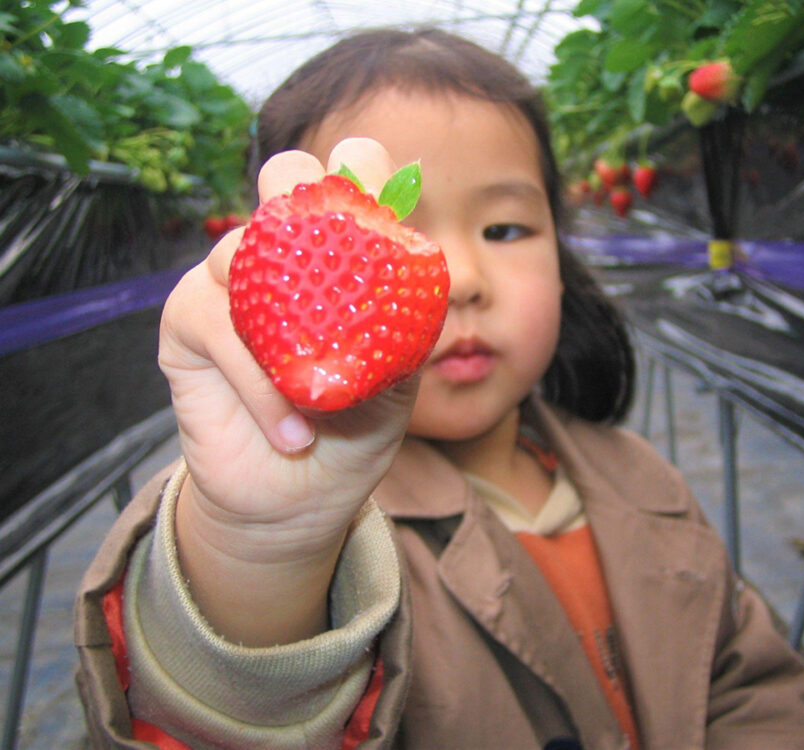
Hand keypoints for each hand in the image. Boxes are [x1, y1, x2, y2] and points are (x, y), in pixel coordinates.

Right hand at [157, 139, 415, 642]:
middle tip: (331, 247)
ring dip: (289, 333)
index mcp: (340, 254)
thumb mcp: (399, 381)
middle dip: (302, 193)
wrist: (302, 498)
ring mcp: (230, 283)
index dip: (364, 169)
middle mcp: (283, 254)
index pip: (349, 175)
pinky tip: (294, 431)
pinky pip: (217, 327)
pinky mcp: (188, 325)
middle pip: (282, 175)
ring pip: (243, 254)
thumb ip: (408, 326)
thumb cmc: (353, 429)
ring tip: (323, 402)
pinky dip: (260, 385)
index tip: (386, 208)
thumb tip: (423, 272)